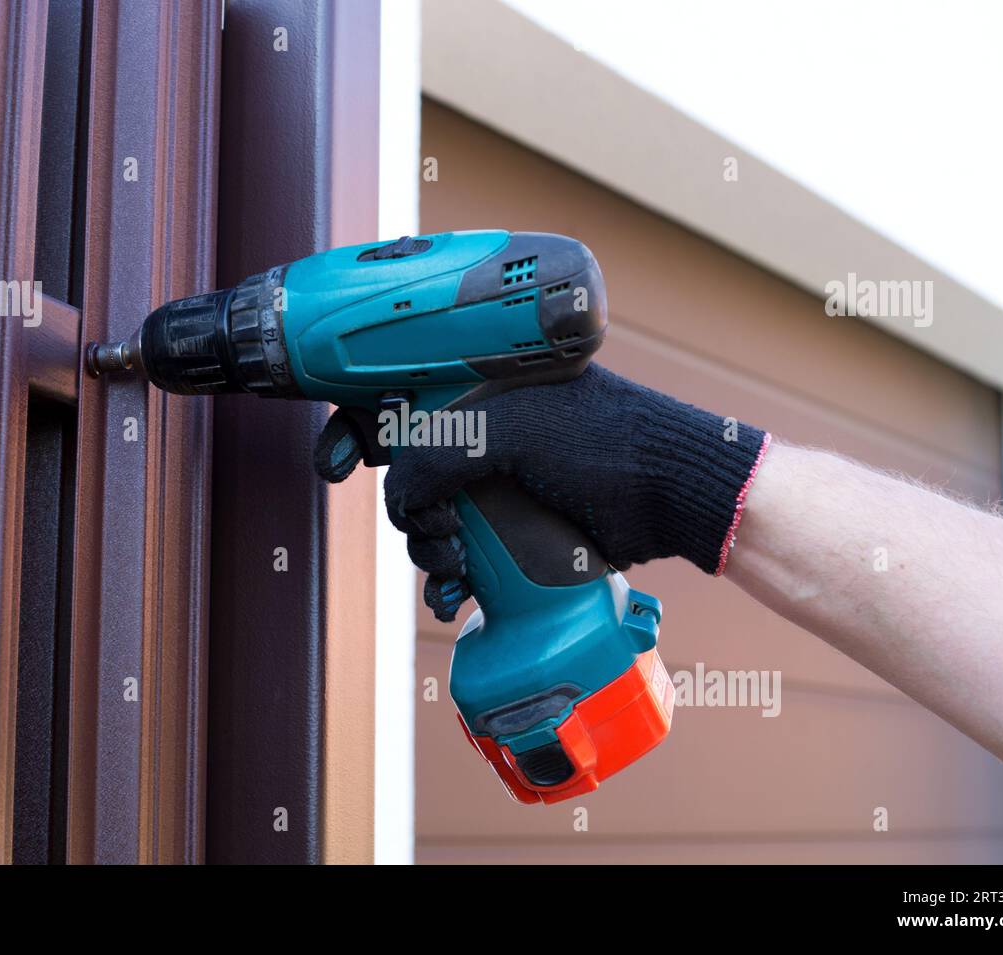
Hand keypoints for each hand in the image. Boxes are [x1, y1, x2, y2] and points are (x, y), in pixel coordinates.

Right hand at [313, 363, 767, 620]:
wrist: (669, 495)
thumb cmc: (599, 440)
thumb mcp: (509, 430)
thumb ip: (437, 454)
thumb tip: (398, 496)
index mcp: (472, 392)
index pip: (391, 400)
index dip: (351, 430)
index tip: (332, 463)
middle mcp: (479, 437)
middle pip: (403, 477)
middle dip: (404, 512)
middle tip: (429, 527)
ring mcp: (497, 488)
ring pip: (428, 526)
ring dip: (429, 554)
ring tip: (461, 565)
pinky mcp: (515, 534)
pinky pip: (462, 563)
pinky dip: (451, 584)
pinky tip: (460, 598)